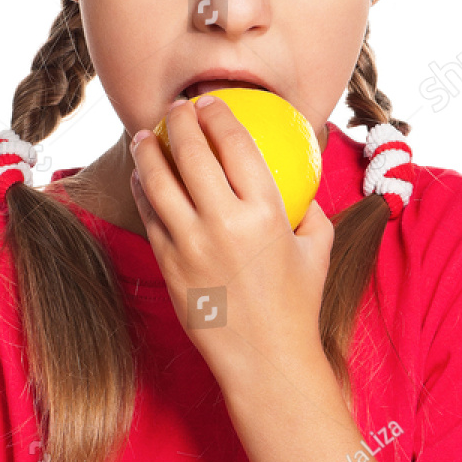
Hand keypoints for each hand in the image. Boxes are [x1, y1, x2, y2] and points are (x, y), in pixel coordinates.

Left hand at [128, 98, 332, 382]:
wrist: (265, 359)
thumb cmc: (297, 303)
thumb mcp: (318, 248)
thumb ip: (309, 206)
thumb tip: (301, 175)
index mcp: (265, 212)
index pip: (234, 143)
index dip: (217, 114)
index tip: (210, 102)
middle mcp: (224, 223)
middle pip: (190, 152)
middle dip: (179, 119)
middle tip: (176, 108)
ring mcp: (190, 245)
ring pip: (157, 181)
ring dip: (148, 151)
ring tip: (146, 137)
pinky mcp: (168, 265)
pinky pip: (149, 216)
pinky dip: (142, 190)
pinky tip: (143, 179)